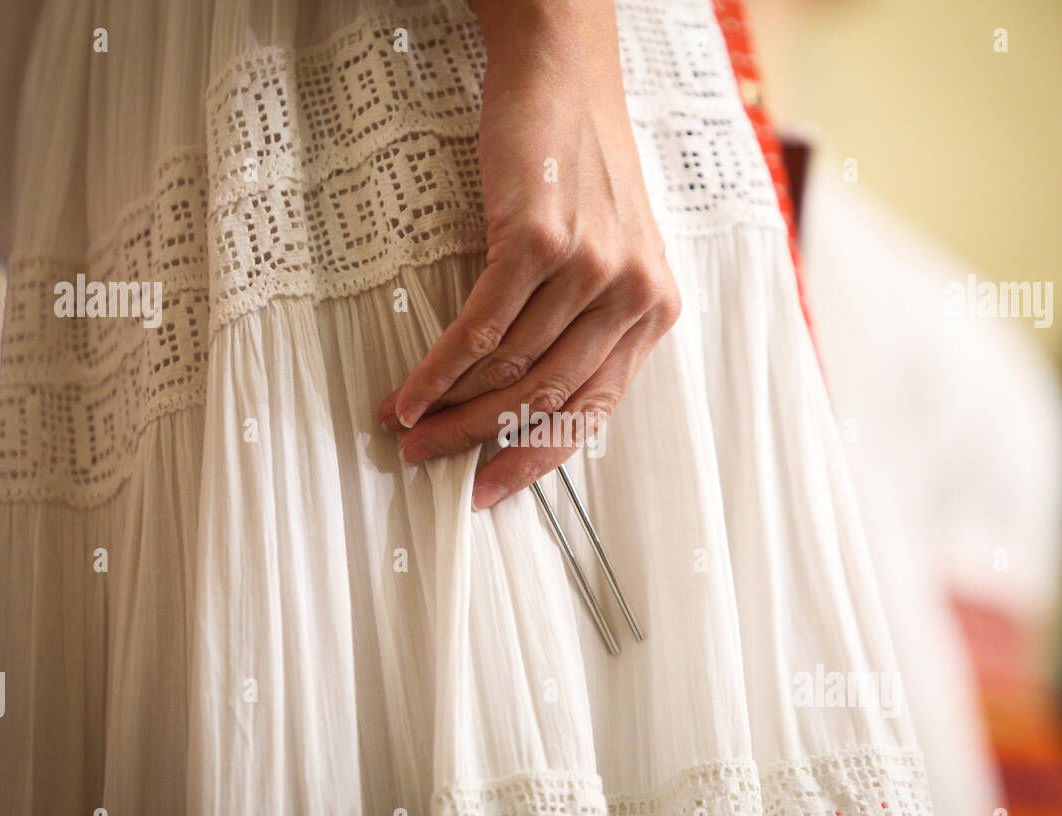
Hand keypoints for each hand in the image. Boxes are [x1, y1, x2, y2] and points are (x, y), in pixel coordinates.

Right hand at [377, 0, 680, 509]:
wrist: (565, 81)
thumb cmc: (581, 172)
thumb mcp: (607, 255)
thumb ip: (585, 326)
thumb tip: (518, 401)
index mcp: (653, 311)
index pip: (593, 410)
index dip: (536, 459)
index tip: (491, 488)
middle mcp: (630, 296)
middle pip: (544, 398)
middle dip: (479, 441)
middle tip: (430, 462)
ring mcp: (588, 270)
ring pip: (508, 369)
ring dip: (450, 410)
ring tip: (408, 429)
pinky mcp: (540, 243)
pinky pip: (481, 330)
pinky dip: (438, 371)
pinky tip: (410, 394)